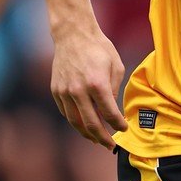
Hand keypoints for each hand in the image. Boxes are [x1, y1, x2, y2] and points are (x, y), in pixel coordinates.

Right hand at [50, 27, 126, 148]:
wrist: (73, 34)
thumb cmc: (99, 48)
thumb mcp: (115, 67)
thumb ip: (114, 91)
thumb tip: (111, 111)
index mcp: (97, 84)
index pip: (109, 114)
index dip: (118, 125)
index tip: (124, 129)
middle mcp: (79, 90)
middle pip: (91, 124)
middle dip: (103, 138)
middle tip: (110, 146)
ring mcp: (65, 91)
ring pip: (75, 122)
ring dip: (87, 134)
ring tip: (96, 139)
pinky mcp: (56, 90)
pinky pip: (66, 112)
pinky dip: (75, 121)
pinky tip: (83, 124)